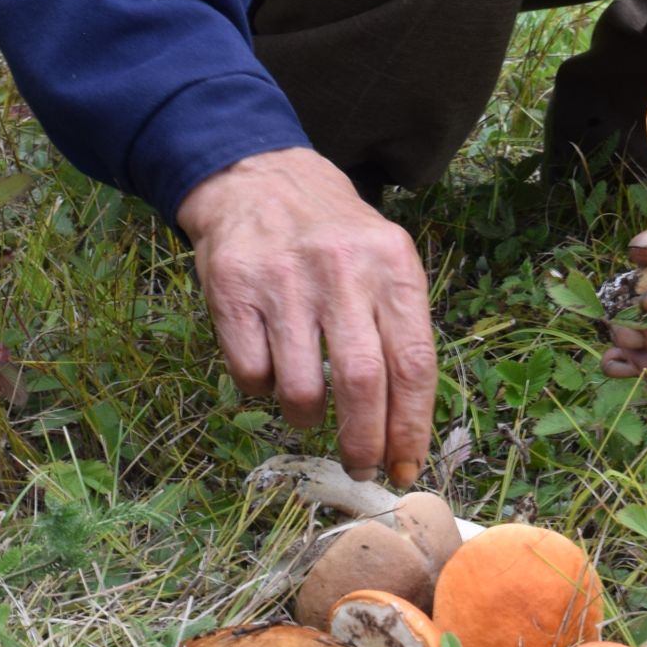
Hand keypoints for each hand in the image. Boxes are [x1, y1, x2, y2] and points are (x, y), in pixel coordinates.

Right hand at [177, 148, 437, 482]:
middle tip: (360, 467)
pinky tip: (271, 366)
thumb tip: (407, 428)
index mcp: (391, 265)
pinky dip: (263, 390)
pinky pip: (251, 375)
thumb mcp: (383, 259)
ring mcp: (284, 281)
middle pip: (362, 385)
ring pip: (301, 390)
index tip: (405, 467)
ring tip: (310, 410)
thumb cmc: (333, 235)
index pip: (414, 364)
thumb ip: (399, 328)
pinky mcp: (233, 291)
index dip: (411, 428)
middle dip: (363, 443)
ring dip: (308, 420)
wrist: (257, 178)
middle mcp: (341, 270)